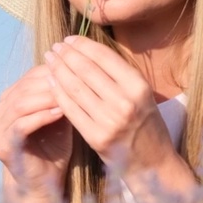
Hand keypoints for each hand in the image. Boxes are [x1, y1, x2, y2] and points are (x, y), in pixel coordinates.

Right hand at [0, 64, 72, 196]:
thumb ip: (61, 97)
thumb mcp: (58, 118)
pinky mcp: (3, 146)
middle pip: (23, 88)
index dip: (51, 71)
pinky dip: (41, 116)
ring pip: (19, 104)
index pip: (28, 78)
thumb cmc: (53, 150)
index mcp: (8, 103)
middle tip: (74, 79)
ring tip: (68, 95)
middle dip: (49, 83)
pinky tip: (60, 112)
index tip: (76, 69)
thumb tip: (78, 71)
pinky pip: (21, 125)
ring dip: (46, 98)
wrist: (44, 185)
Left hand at [43, 35, 177, 174]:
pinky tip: (49, 81)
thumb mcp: (141, 95)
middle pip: (86, 70)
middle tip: (54, 47)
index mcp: (139, 86)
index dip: (82, 45)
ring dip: (58, 70)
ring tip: (49, 60)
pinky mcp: (96, 137)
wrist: (153, 162)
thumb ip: (119, 75)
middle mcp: (125, 102)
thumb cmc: (145, 124)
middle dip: (66, 55)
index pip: (104, 57)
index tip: (68, 39)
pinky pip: (70, 109)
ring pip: (75, 88)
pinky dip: (57, 92)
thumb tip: (87, 49)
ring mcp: (110, 121)